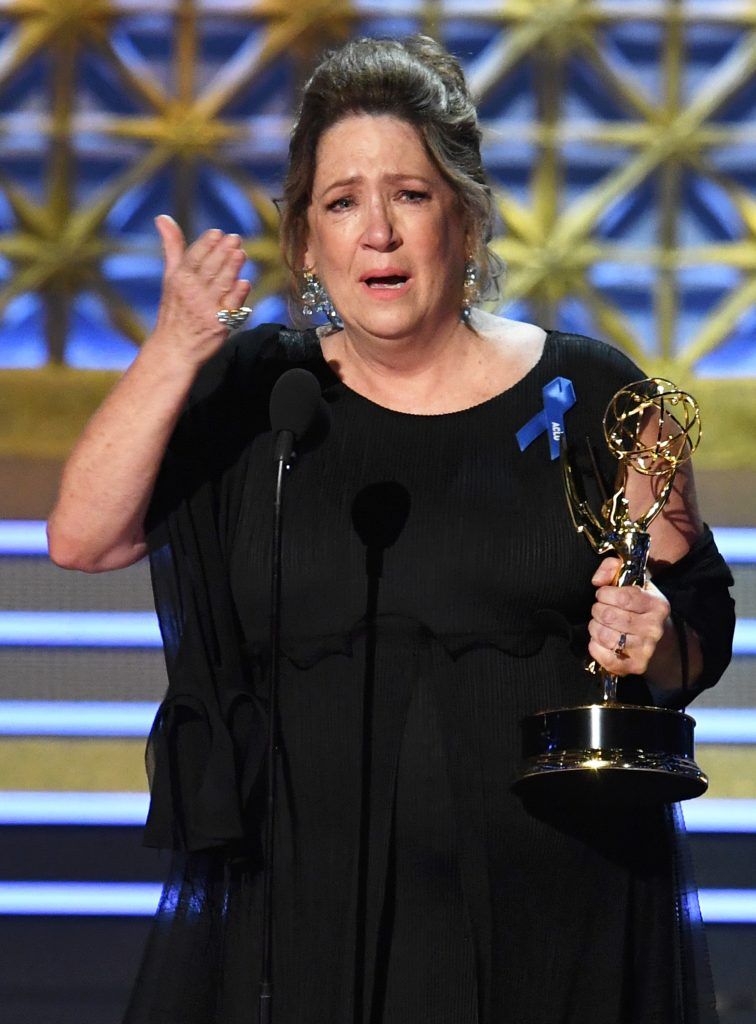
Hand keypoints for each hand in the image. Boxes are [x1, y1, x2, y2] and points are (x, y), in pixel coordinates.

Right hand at [151, 214, 250, 367]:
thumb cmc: (175, 310)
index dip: (206, 244)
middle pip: (209, 268)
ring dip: (231, 268)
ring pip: (221, 284)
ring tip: (241, 254)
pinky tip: (244, 283)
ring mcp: (205, 308)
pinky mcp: (218, 324)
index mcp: (179, 279)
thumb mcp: (170, 277)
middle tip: (235, 239)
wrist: (174, 348)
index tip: (217, 233)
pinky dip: (237, 295)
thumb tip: (163, 217)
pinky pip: (230, 307)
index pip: (194, 257)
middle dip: (222, 252)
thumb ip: (172, 247)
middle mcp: (191, 292)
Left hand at [588, 557, 671, 676]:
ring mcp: (645, 650)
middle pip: (609, 616)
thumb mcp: (636, 583)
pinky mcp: (635, 667)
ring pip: (604, 635)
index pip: (622, 597)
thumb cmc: (643, 609)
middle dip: (597, 610)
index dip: (604, 594)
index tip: (603, 594)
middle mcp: (654, 628)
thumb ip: (613, 568)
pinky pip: (604, 656)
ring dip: (594, 627)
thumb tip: (596, 580)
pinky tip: (600, 641)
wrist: (664, 645)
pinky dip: (595, 647)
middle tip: (600, 610)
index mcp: (657, 605)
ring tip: (599, 624)